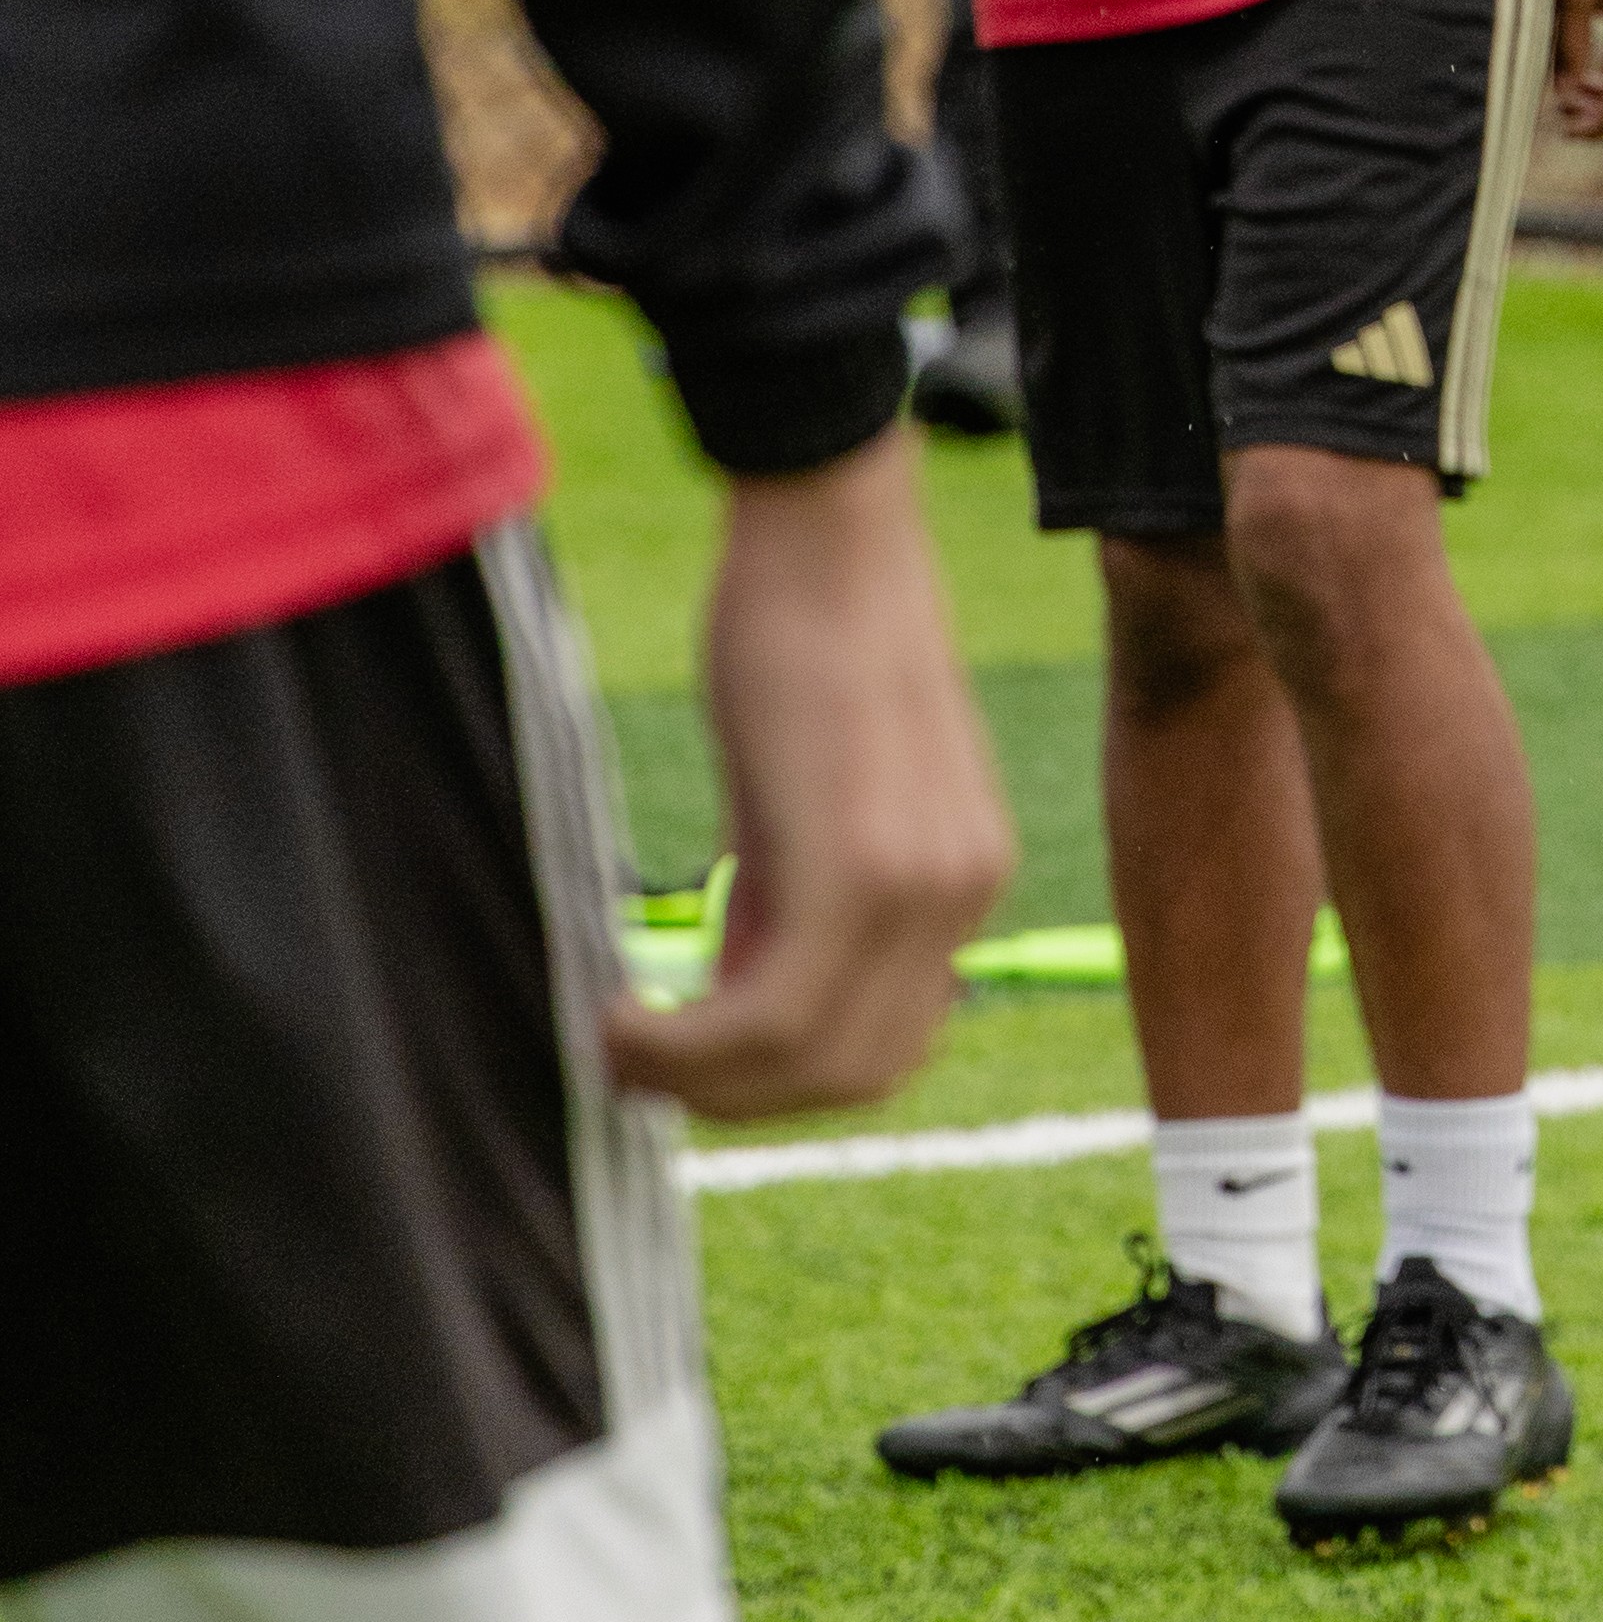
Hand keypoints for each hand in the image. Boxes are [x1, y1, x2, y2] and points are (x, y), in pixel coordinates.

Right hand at [605, 427, 1013, 1122]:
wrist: (826, 524)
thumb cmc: (801, 635)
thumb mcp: (810, 795)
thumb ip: (793, 900)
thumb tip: (738, 997)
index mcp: (966, 873)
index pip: (886, 1041)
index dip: (779, 1078)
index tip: (688, 1061)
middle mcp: (967, 891)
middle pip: (854, 1074)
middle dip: (735, 1098)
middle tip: (637, 1067)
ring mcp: (922, 886)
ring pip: (808, 1061)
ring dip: (698, 1080)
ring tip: (617, 1042)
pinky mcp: (858, 869)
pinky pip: (771, 1016)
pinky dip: (684, 1043)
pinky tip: (621, 1014)